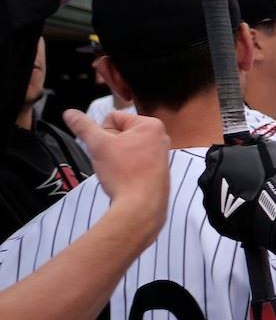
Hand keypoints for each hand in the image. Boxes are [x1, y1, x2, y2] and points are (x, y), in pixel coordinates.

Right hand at [65, 109, 168, 235]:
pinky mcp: (157, 169)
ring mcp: (160, 154)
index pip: (112, 117)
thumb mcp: (98, 144)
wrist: (140, 206)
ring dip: (115, 158)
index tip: (109, 149)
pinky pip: (132, 162)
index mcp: (151, 125)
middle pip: (119, 133)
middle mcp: (160, 137)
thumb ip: (83, 126)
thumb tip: (70, 113)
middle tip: (114, 162)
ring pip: (123, 148)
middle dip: (109, 147)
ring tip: (120, 171)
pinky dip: (124, 168)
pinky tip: (125, 178)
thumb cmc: (125, 174)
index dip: (102, 133)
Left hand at [198, 139, 275, 256]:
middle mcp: (207, 179)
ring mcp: (210, 201)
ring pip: (215, 194)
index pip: (217, 154)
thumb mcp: (271, 148)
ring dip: (228, 194)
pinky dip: (230, 210)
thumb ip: (256, 142)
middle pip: (213, 175)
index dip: (231, 159)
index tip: (243, 164)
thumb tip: (252, 140)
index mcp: (218, 159)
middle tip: (246, 181)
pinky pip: (220, 212)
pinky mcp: (216, 220)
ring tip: (248, 197)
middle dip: (226, 176)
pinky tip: (245, 209)